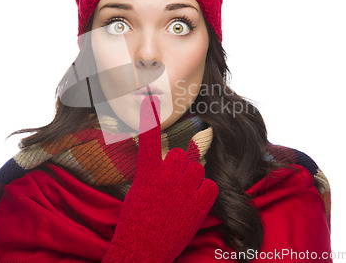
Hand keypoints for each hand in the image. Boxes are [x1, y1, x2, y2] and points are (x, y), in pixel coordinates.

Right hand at [102, 95, 218, 262]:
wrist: (143, 249)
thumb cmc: (135, 222)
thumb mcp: (137, 192)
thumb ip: (151, 174)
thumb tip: (162, 165)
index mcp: (148, 172)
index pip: (149, 138)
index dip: (150, 116)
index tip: (149, 98)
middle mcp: (167, 174)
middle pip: (183, 153)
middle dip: (181, 165)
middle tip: (174, 184)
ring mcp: (186, 187)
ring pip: (198, 167)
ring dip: (193, 179)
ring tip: (182, 199)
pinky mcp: (201, 201)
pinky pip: (210, 185)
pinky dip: (204, 193)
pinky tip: (193, 205)